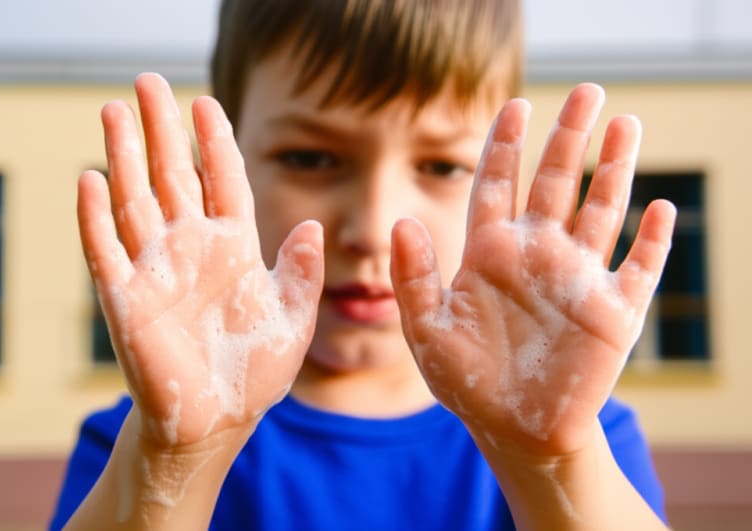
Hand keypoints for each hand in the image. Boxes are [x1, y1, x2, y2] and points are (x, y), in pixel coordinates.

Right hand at [77, 73, 323, 448]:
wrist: (215, 420)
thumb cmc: (254, 371)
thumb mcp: (292, 320)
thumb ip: (303, 275)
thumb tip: (315, 228)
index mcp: (233, 247)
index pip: (222, 180)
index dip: (213, 141)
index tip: (204, 100)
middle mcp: (191, 248)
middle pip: (172, 175)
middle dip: (160, 129)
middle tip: (146, 81)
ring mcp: (155, 269)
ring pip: (135, 200)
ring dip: (122, 156)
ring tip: (114, 110)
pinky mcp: (124, 299)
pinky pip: (106, 250)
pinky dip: (96, 217)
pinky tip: (90, 178)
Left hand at [390, 84, 675, 456]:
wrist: (514, 431)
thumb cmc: (467, 382)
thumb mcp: (428, 332)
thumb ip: (413, 278)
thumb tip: (401, 222)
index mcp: (490, 253)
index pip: (498, 184)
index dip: (506, 145)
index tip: (516, 105)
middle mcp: (536, 255)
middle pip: (554, 182)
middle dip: (569, 137)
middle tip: (586, 90)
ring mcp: (577, 279)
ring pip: (600, 211)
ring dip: (615, 170)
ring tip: (626, 124)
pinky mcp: (613, 312)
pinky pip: (639, 268)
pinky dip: (652, 240)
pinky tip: (661, 207)